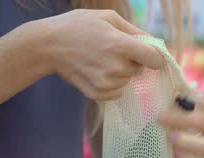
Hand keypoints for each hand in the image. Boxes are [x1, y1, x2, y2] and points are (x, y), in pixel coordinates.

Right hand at [38, 9, 163, 100]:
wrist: (48, 45)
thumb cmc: (78, 26)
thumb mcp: (108, 17)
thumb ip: (134, 30)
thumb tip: (155, 43)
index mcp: (121, 45)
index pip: (155, 59)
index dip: (154, 56)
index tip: (147, 54)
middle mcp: (116, 66)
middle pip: (139, 70)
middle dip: (132, 61)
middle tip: (112, 51)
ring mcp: (106, 83)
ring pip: (127, 81)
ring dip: (120, 73)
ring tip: (100, 60)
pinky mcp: (97, 93)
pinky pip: (117, 93)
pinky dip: (112, 85)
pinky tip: (98, 72)